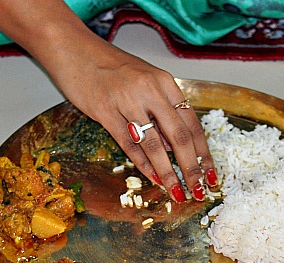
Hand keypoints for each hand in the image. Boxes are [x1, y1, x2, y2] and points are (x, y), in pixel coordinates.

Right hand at [50, 42, 215, 202]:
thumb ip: (160, 111)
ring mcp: (127, 100)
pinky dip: (142, 163)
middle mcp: (149, 90)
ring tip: (176, 191)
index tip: (210, 174)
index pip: (192, 123)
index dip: (203, 152)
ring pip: (154, 144)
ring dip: (168, 171)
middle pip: (179, 136)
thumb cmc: (110, 67)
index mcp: (164, 82)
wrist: (73, 49)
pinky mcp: (104, 111)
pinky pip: (128, 143)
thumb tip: (174, 147)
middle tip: (198, 190)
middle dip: (191, 167)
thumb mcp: (144, 83)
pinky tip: (152, 177)